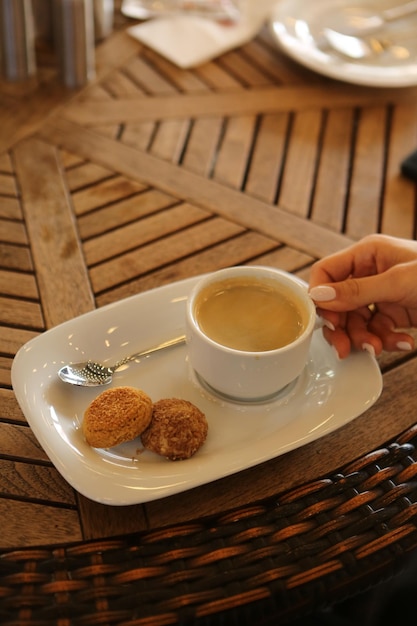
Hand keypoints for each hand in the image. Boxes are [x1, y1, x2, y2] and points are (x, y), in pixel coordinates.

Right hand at [308, 234, 416, 357]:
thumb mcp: (398, 283)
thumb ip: (357, 291)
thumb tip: (318, 294)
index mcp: (368, 253)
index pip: (327, 272)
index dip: (321, 296)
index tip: (326, 319)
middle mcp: (372, 273)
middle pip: (338, 303)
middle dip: (343, 327)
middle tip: (344, 347)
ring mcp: (384, 295)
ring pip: (356, 321)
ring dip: (365, 339)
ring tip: (378, 348)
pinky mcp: (396, 314)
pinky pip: (377, 331)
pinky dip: (386, 340)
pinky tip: (400, 343)